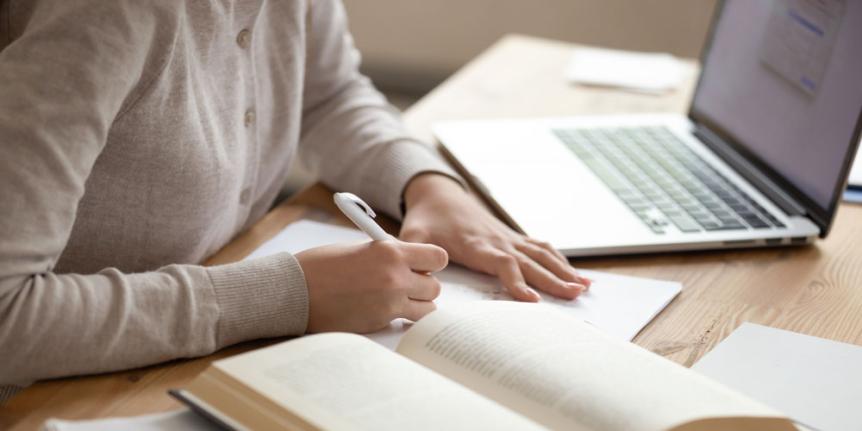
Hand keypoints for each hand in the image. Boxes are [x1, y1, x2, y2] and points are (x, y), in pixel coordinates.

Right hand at [296, 239, 447, 332]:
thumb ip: (388, 253)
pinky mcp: (380, 322)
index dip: (432, 262)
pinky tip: (387, 311)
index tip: (422, 264)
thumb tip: (408, 260)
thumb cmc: (321, 266)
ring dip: (418, 304)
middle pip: (436, 286)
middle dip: (424, 285)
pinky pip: (407, 321)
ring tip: (398, 299)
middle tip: (407, 284)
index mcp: (390, 252)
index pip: (438, 257)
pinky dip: (403, 318)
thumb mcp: (360, 248)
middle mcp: (396, 277)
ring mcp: (390, 303)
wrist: (295, 291)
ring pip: (429, 308)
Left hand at [400, 174, 590, 301]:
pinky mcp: (511, 236)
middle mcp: (497, 240)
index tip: (532, 300)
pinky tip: (575, 274)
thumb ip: (415, 254)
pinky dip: (560, 260)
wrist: (437, 193)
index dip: (517, 281)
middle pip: (530, 262)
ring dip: (563, 270)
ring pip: (541, 254)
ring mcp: (507, 237)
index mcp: (476, 244)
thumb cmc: (426, 219)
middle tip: (574, 295)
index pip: (502, 263)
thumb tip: (420, 277)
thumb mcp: (412, 235)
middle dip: (553, 279)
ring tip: (583, 288)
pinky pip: (540, 247)